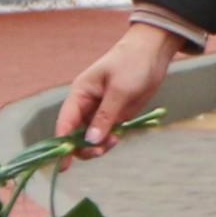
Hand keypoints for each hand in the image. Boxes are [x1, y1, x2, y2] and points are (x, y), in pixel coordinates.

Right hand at [58, 21, 183, 154]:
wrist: (153, 53)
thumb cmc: (132, 64)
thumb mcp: (119, 90)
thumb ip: (105, 116)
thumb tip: (90, 141)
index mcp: (80, 94)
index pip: (65, 122)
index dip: (62, 144)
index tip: (64, 163)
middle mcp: (86, 105)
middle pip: (75, 135)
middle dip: (83, 147)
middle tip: (100, 151)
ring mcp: (101, 111)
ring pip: (90, 138)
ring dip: (98, 146)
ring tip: (114, 141)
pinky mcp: (115, 116)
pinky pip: (106, 135)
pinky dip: (109, 141)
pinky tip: (118, 137)